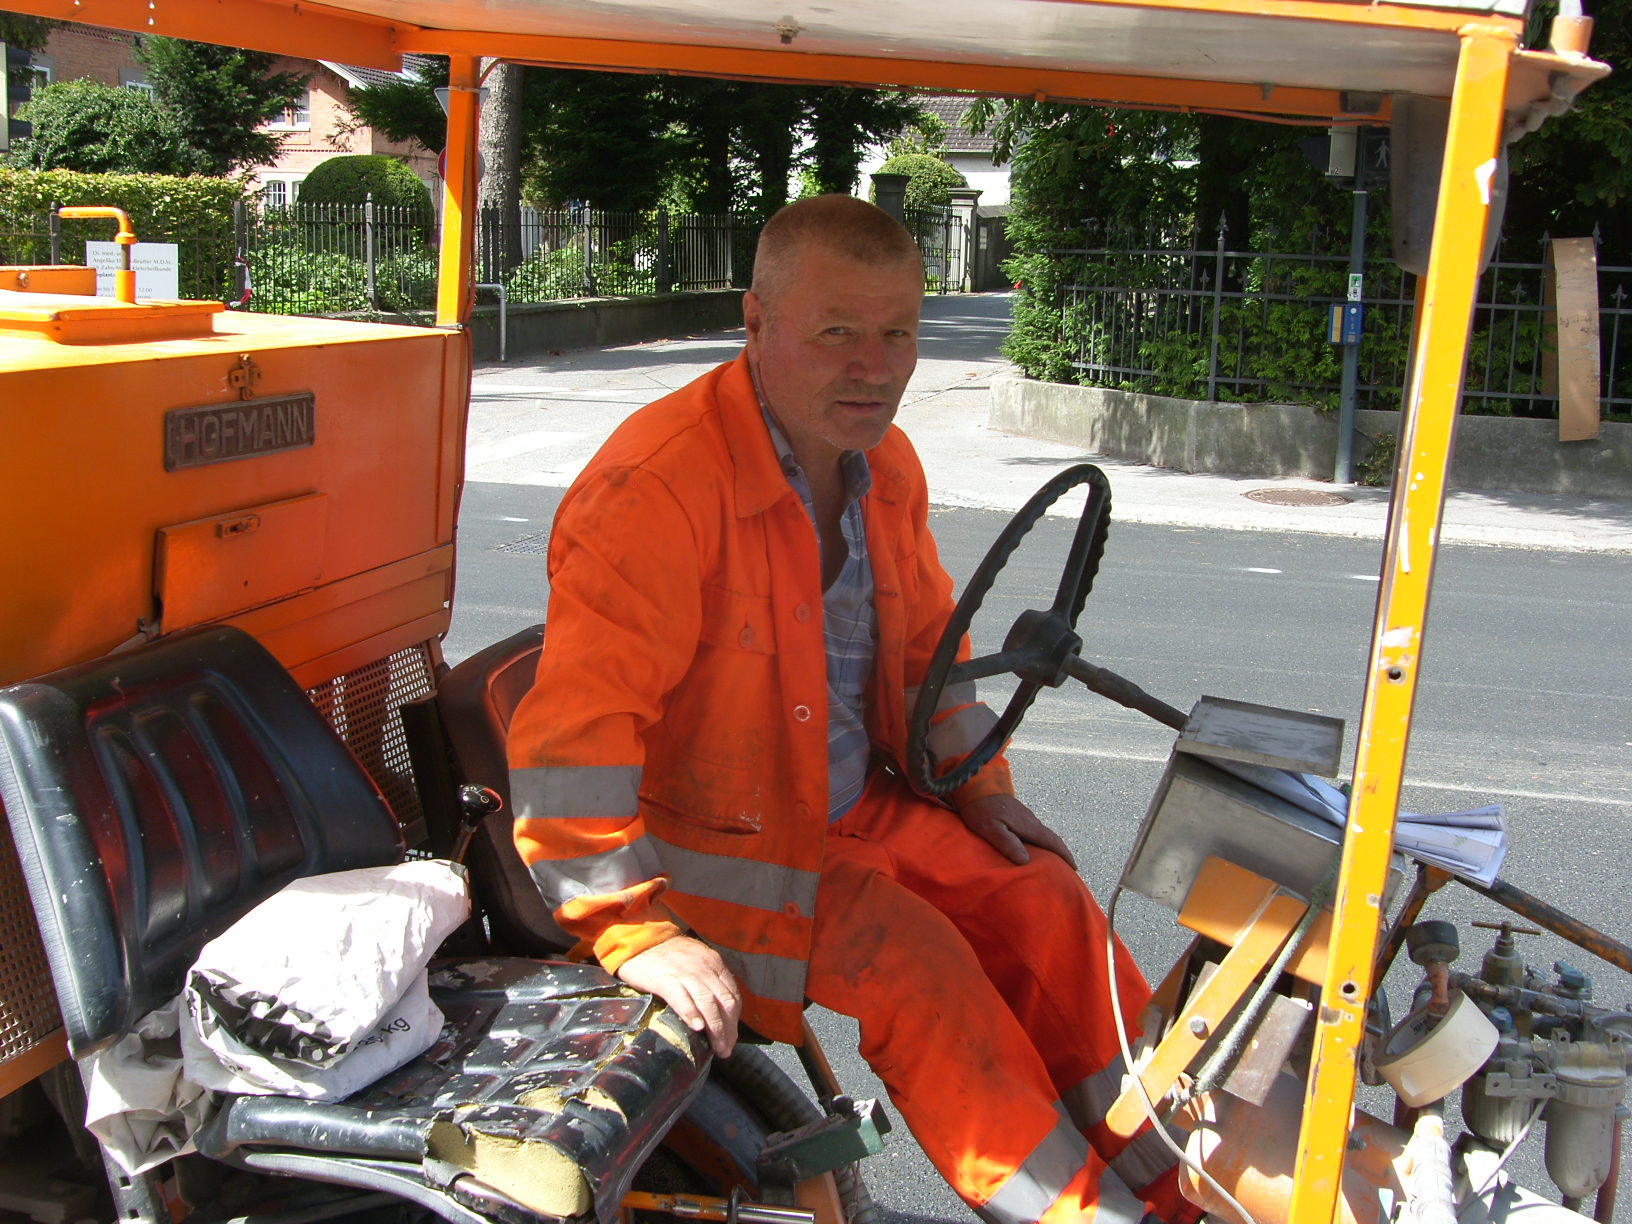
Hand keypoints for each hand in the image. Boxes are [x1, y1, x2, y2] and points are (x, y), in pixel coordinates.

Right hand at [615, 936, 741, 1057]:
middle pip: (724, 1002)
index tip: (731, 1039)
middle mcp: (703, 967)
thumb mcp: (695, 961)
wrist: (640, 940)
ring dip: (715, 1028)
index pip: (732, 995)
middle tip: (726, 1049)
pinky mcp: (664, 978)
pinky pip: (681, 998)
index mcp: (714, 963)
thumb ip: (708, 980)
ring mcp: (684, 972)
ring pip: (707, 1003)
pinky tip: (696, 1028)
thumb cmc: (668, 956)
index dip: (734, 1021)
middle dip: (728, 1029)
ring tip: (716, 1047)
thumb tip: (718, 1011)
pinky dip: (691, 1013)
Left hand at [957, 794, 1078, 869]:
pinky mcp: (1017, 814)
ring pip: (1043, 834)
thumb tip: (1025, 861)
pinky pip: (1034, 830)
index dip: (1065, 855)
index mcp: (1028, 825)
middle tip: (1068, 869)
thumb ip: (1007, 842)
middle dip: (1062, 853)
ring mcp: (1024, 816)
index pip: (1052, 842)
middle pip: (1051, 838)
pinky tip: (1033, 847)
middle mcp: (1030, 820)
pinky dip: (1040, 841)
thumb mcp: (990, 828)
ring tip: (1053, 862)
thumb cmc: (981, 807)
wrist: (976, 783)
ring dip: (1051, 847)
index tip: (1074, 868)